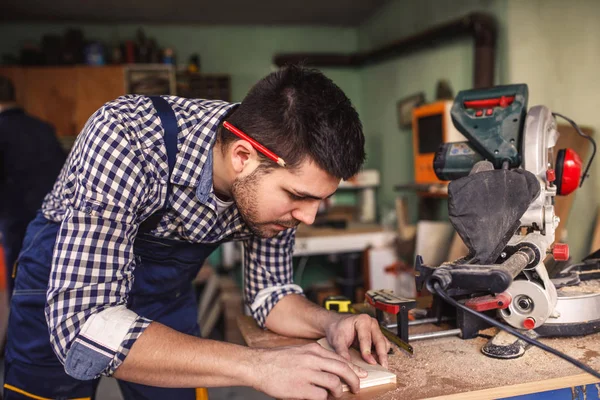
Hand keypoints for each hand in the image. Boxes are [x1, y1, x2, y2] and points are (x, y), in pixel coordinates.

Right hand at [251, 342, 367, 398]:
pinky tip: (318, 398)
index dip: (353, 370)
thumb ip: (316, 358)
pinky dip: (323, 399)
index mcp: (313, 350)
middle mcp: (312, 360)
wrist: (258, 366)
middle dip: (354, 381)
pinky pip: (321, 396)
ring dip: (338, 392)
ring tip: (335, 395)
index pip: (340, 359)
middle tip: (357, 389)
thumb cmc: (277, 360)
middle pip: (343, 370)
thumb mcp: (299, 352)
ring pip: (335, 384)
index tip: (360, 376)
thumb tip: (333, 368)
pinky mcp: (300, 389)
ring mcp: (307, 374)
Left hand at [325, 314, 390, 367]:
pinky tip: (377, 363)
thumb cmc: (337, 329)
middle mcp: (371, 324)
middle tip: (383, 367)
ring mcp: (376, 330)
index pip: (366, 338)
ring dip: (383, 355)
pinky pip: (383, 346)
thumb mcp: (337, 340)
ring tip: (381, 367)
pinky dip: (381, 355)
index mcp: (362, 320)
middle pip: (380, 340)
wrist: (336, 325)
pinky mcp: (377, 337)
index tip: (370, 362)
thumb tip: (348, 364)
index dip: (368, 351)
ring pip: (384, 344)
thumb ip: (342, 351)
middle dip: (382, 355)